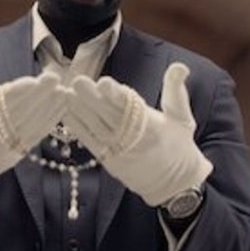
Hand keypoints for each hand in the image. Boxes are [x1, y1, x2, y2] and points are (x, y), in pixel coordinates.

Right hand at [0, 62, 66, 197]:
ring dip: (51, 107)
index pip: (2, 106)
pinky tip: (62, 106)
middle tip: (55, 78)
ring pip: (34, 124)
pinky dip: (51, 120)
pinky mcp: (20, 152)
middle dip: (40, 96)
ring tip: (64, 90)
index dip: (18, 93)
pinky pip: (38, 134)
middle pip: (22, 113)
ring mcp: (10, 147)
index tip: (32, 80)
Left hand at [65, 62, 212, 205]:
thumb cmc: (179, 146)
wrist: (174, 185)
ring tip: (66, 93)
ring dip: (80, 110)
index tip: (103, 82)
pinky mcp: (109, 161)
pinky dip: (78, 128)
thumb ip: (176, 90)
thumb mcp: (183, 118)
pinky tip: (66, 113)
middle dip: (92, 98)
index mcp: (153, 126)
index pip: (131, 107)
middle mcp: (134, 138)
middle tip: (77, 81)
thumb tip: (179, 65)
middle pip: (109, 115)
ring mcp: (119, 151)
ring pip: (97, 127)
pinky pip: (91, 142)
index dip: (116, 94)